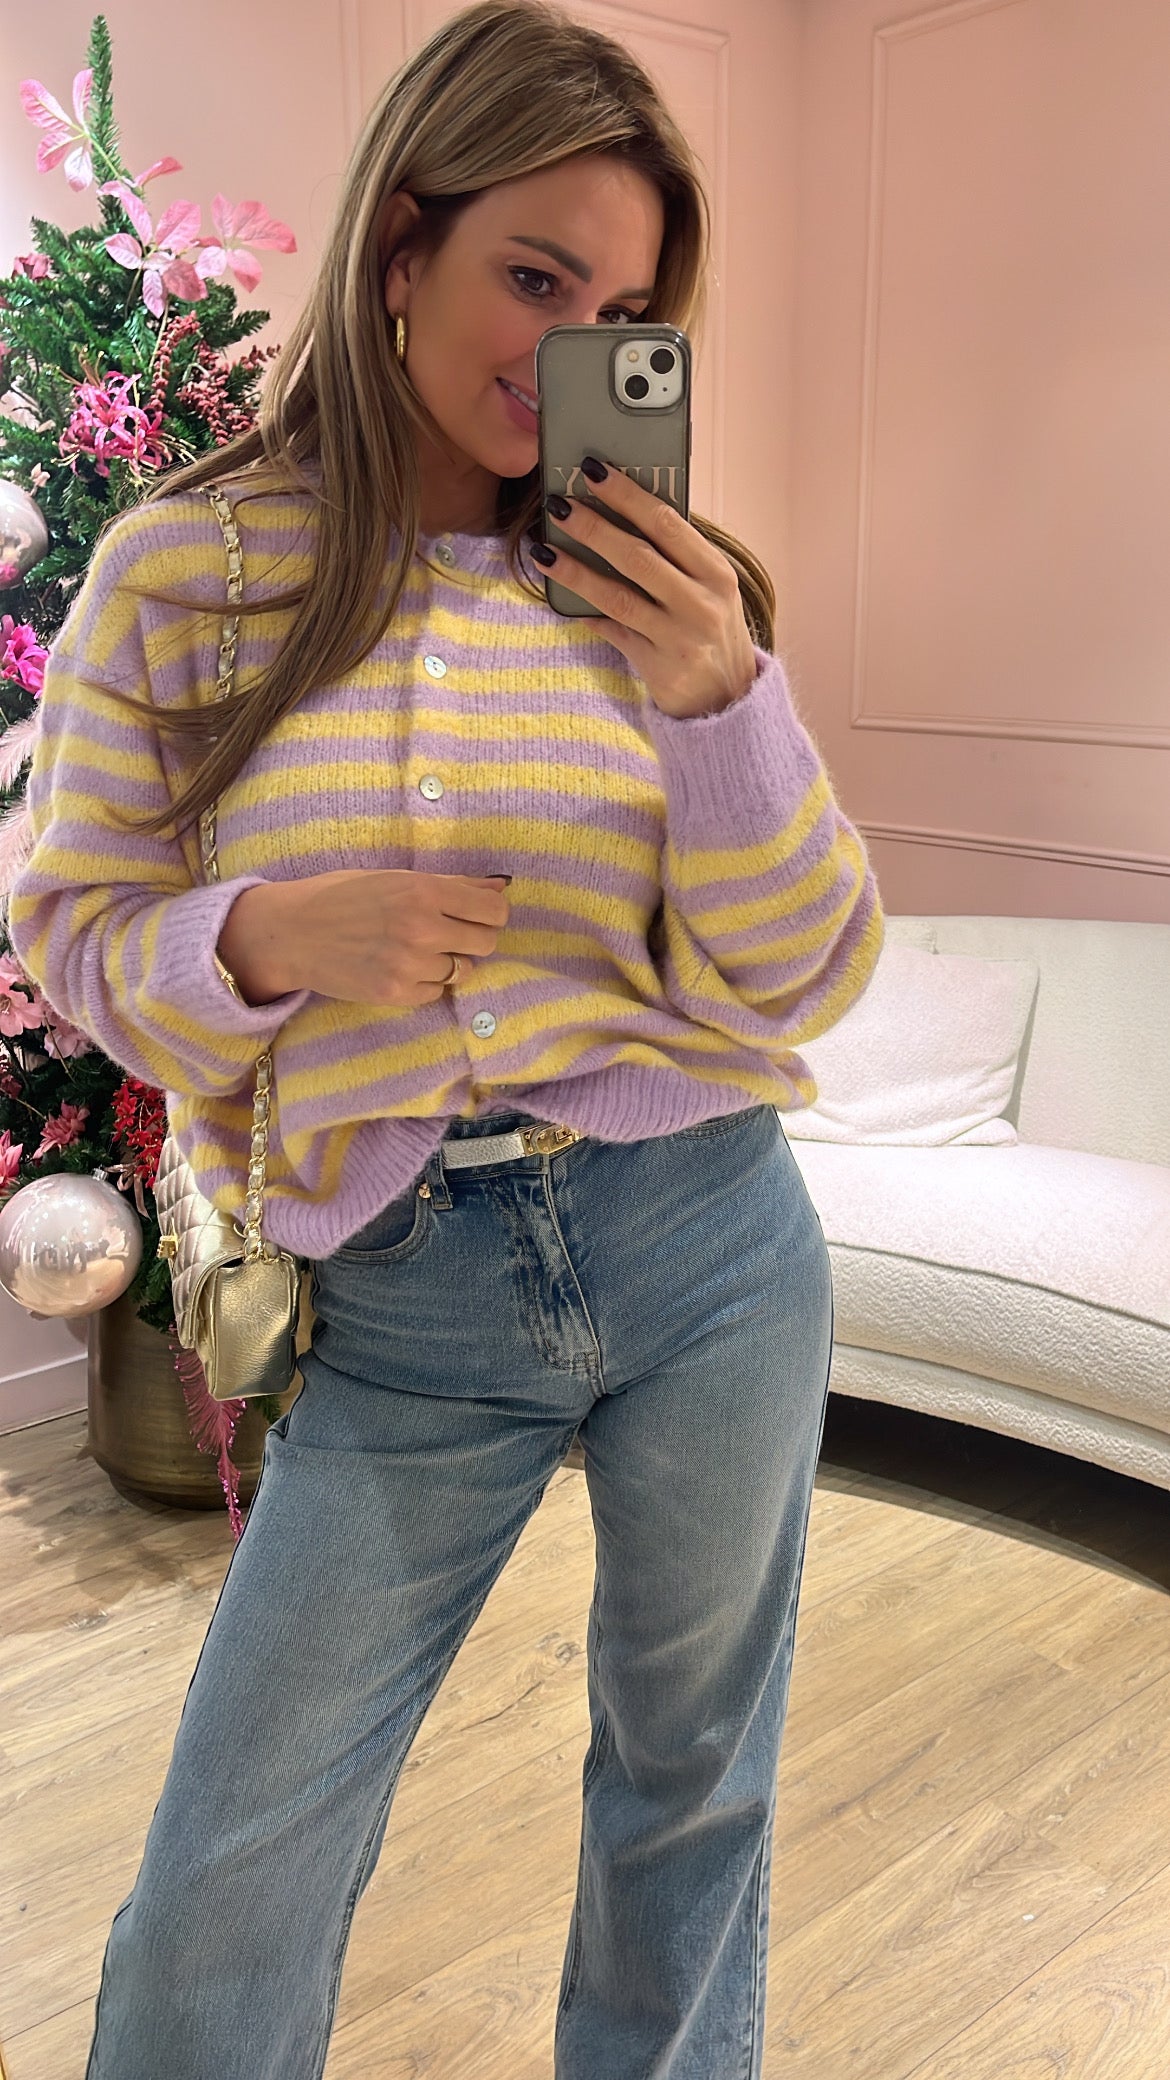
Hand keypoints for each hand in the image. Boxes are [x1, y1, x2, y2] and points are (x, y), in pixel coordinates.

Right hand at [218, 871, 510, 1006]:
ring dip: (448, 961)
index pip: (493, 911)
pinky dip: (426, 982)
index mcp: (423, 891)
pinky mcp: (397, 993)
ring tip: (415, 949)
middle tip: (448, 933)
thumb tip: (501, 886)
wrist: (291, 934)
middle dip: (473, 938)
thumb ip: (452, 884)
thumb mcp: (395, 878)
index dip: (490, 913)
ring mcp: (410, 964)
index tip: (476, 915)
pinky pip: (437, 992)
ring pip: (463, 970)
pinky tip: (400, 967)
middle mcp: (422, 928)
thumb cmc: (340, 897)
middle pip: (486, 942)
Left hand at [533, 458, 757, 718]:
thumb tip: (619, 515)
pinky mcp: (661, 668)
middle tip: (559, 505)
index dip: (627, 494)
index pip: (666, 522)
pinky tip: (562, 602)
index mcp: (716, 571)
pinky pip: (615, 634)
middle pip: (637, 556)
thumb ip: (676, 557)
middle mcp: (702, 602)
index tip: (593, 470)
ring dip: (576, 571)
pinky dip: (588, 616)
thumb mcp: (710, 589)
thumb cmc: (711, 630)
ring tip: (544, 551)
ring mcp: (681, 637)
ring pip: (618, 597)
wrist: (730, 698)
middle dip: (593, 527)